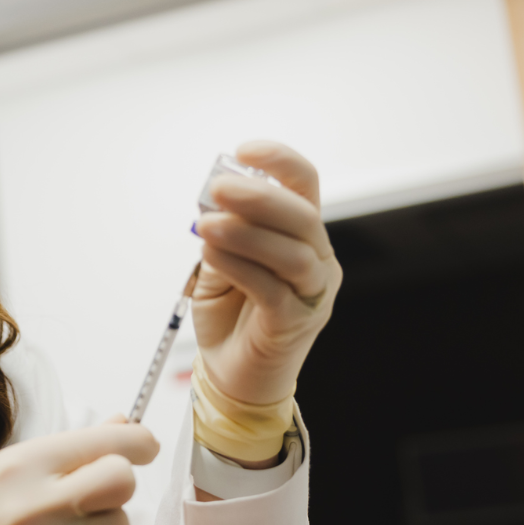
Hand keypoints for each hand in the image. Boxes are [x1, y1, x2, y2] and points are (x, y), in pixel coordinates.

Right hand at [0, 417, 158, 524]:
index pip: (104, 443)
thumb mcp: (5, 475)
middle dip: (116, 485)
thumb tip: (120, 424)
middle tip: (93, 496)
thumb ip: (66, 452)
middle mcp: (39, 505)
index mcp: (22, 466)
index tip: (145, 444)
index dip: (137, 441)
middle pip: (122, 479)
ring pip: (121, 524)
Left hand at [192, 141, 341, 404]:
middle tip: (218, 187)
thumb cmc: (231, 316)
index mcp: (302, 236)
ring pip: (291, 252)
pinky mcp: (294, 323)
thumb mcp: (220, 262)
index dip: (280, 162)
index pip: (304, 187)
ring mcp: (311, 293)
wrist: (233, 375)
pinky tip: (212, 254)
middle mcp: (316, 261)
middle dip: (259, 196)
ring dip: (247, 232)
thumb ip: (223, 230)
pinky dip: (240, 266)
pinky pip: (271, 288)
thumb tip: (212, 198)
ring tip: (207, 224)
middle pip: (302, 217)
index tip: (244, 149)